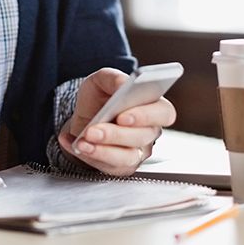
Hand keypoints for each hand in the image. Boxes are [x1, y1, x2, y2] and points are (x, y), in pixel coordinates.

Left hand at [58, 68, 176, 175]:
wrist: (84, 117)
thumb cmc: (100, 98)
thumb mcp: (102, 80)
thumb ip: (113, 78)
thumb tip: (123, 85)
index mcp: (153, 106)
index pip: (164, 113)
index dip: (146, 116)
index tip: (124, 115)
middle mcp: (150, 130)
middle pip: (143, 137)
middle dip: (116, 134)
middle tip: (95, 130)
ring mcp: (138, 151)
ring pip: (127, 156)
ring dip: (102, 149)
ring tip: (84, 139)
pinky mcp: (123, 166)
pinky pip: (111, 166)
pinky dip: (92, 156)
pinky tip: (79, 145)